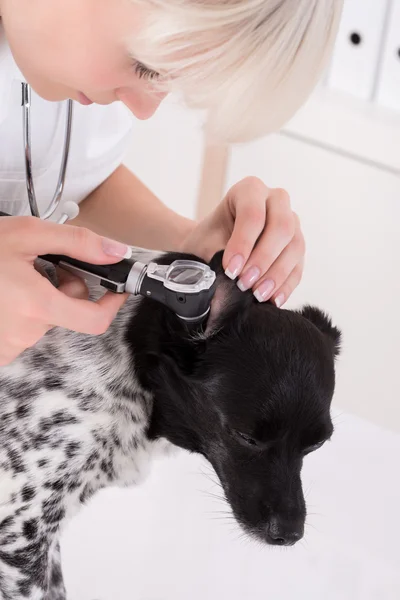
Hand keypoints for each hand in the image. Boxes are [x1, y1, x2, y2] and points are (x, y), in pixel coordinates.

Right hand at [0, 216, 131, 365]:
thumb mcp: (26, 234)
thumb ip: (77, 242)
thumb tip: (116, 252)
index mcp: (35, 305)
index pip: (94, 321)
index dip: (111, 306)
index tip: (115, 291)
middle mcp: (23, 332)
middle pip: (67, 315)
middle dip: (66, 290)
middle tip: (46, 267)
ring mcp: (7, 345)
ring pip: (44, 322)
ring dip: (41, 300)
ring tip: (15, 278)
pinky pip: (22, 332)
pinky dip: (21, 313)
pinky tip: (5, 295)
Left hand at [182, 177, 304, 306]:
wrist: (209, 248)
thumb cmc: (207, 240)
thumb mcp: (205, 242)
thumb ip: (218, 255)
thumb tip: (230, 280)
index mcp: (250, 190)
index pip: (253, 214)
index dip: (243, 243)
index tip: (230, 269)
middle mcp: (276, 201)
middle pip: (282, 227)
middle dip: (263, 259)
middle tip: (244, 283)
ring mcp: (291, 222)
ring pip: (295, 246)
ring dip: (276, 274)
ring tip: (257, 294)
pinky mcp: (296, 246)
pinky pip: (298, 265)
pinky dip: (286, 285)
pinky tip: (273, 300)